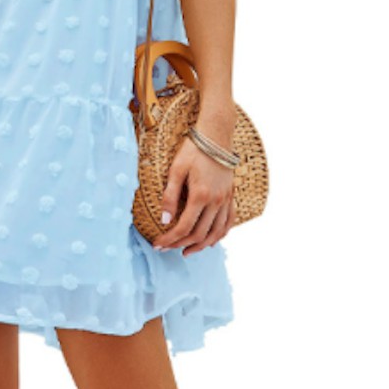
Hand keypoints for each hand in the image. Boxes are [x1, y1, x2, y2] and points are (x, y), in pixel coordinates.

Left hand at [151, 133, 235, 254]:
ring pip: (216, 233)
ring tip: (186, 250)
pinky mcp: (230, 197)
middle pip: (199, 234)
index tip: (158, 245)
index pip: (184, 227)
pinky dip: (219, 235)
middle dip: (181, 244)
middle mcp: (215, 202)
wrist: (215, 137)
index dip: (170, 239)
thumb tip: (164, 220)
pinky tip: (210, 240)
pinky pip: (228, 223)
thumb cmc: (193, 151)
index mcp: (200, 196)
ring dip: (201, 245)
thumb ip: (170, 196)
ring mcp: (225, 201)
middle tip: (167, 249)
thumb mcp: (176, 170)